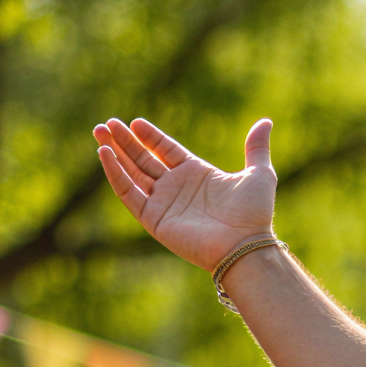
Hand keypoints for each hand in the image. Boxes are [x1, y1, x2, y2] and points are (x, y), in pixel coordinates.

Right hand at [93, 118, 278, 270]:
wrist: (245, 244)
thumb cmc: (254, 213)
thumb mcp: (260, 173)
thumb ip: (256, 148)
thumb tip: (266, 122)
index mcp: (197, 174)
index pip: (166, 150)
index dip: (150, 137)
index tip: (134, 122)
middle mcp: (177, 188)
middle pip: (144, 160)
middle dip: (125, 142)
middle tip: (106, 123)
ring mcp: (164, 203)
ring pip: (132, 174)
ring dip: (115, 153)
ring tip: (100, 132)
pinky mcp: (154, 218)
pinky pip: (129, 193)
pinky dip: (116, 175)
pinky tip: (105, 155)